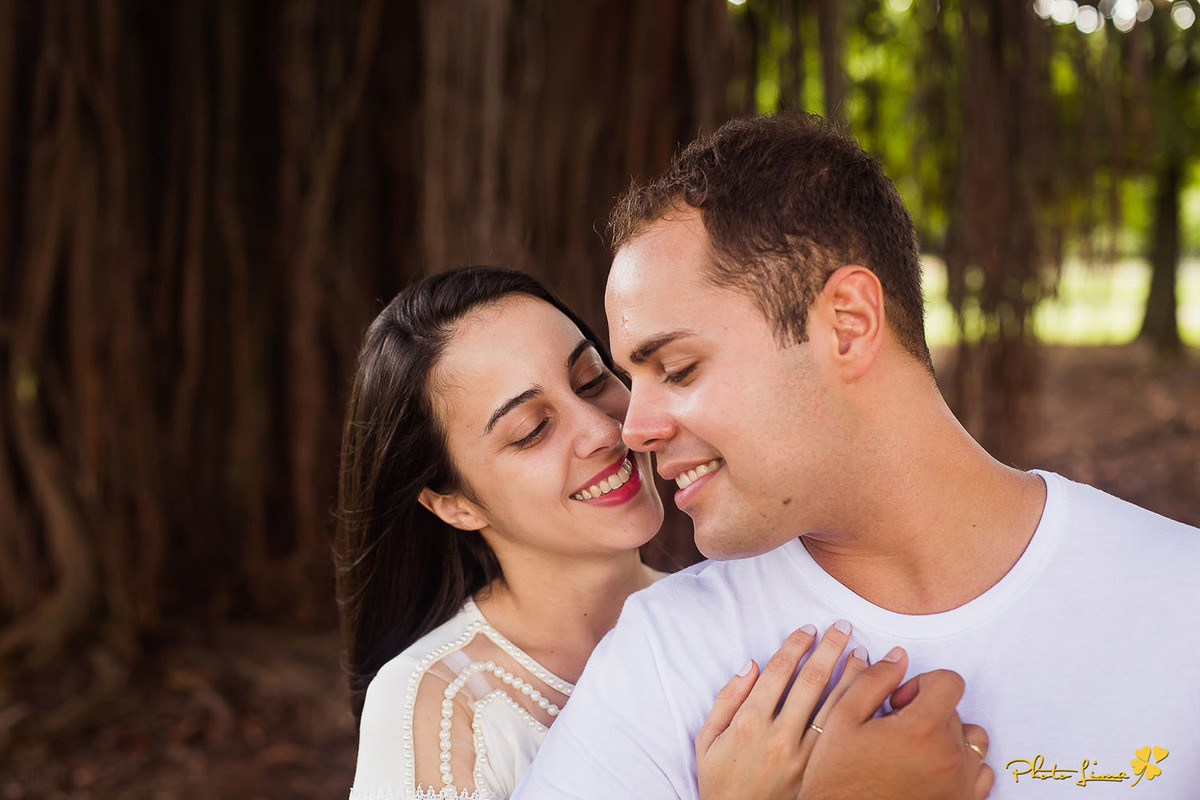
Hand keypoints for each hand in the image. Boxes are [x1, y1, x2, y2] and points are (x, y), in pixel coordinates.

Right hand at [696, 621, 867, 799]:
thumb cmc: (721, 784)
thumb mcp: (707, 741)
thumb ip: (726, 700)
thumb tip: (751, 665)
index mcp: (749, 723)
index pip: (778, 671)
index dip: (795, 645)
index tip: (808, 628)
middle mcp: (778, 736)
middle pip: (811, 680)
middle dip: (829, 648)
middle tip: (842, 626)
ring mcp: (803, 757)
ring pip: (834, 705)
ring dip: (850, 674)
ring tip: (861, 650)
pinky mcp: (820, 773)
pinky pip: (844, 735)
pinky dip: (860, 710)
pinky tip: (870, 694)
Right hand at [798, 651, 993, 799]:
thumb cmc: (839, 777)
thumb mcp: (842, 718)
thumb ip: (873, 680)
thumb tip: (898, 657)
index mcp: (922, 729)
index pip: (950, 682)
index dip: (922, 683)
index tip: (899, 702)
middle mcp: (949, 757)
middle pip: (955, 710)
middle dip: (926, 711)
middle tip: (893, 730)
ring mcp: (960, 785)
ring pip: (972, 740)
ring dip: (948, 737)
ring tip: (916, 749)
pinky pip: (981, 774)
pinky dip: (962, 766)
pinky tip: (932, 770)